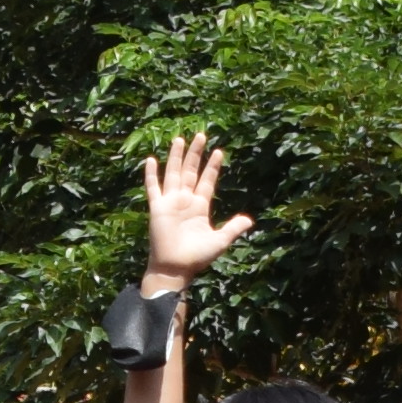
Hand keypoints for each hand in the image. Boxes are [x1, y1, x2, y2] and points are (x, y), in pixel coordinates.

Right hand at [139, 131, 253, 289]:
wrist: (175, 268)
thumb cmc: (197, 257)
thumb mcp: (219, 241)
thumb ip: (233, 228)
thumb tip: (250, 221)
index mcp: (200, 207)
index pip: (207, 181)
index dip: (213, 166)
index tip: (219, 151)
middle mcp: (185, 201)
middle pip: (191, 171)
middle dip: (196, 153)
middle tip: (201, 134)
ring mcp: (170, 203)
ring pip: (174, 173)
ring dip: (176, 157)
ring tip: (180, 139)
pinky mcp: (158, 208)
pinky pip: (153, 188)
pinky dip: (151, 174)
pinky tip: (151, 160)